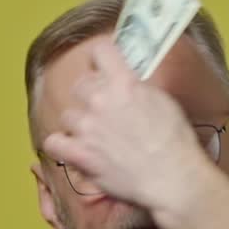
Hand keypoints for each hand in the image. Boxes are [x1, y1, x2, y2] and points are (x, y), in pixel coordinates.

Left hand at [40, 39, 203, 211]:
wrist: (171, 177)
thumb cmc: (174, 143)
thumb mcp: (163, 101)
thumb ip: (137, 88)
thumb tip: (126, 83)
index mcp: (123, 83)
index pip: (100, 51)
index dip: (101, 59)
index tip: (103, 67)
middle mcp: (100, 100)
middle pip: (80, 85)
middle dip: (91, 96)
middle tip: (105, 110)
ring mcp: (87, 128)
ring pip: (68, 116)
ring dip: (80, 124)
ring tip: (95, 137)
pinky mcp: (80, 154)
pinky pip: (54, 142)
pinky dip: (62, 145)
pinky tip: (73, 148)